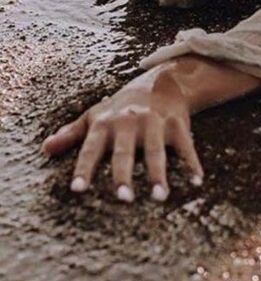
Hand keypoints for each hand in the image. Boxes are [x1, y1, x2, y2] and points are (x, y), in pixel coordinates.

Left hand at [40, 64, 203, 203]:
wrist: (161, 80)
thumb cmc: (121, 106)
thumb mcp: (95, 115)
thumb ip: (71, 134)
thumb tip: (45, 149)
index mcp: (106, 123)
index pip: (91, 148)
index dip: (84, 169)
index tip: (77, 190)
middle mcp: (129, 122)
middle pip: (125, 152)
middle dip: (124, 175)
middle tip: (123, 199)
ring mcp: (154, 122)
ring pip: (155, 150)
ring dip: (158, 173)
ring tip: (159, 196)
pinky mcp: (176, 123)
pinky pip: (185, 144)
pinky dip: (191, 162)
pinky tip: (196, 181)